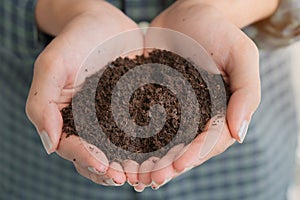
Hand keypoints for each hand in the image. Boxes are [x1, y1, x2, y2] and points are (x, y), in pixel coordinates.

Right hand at [26, 0, 139, 185]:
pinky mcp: (138, 107)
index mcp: (69, 119)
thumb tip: (49, 145)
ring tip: (148, 174)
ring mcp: (117, 117)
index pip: (74, 148)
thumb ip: (43, 104)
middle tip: (129, 179)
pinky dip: (154, 143)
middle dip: (113, 170)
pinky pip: (145, 128)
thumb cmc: (75, 40)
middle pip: (99, 156)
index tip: (103, 167)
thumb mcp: (52, 66)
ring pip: (124, 148)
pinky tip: (165, 150)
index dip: (86, 160)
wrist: (105, 22)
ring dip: (134, 164)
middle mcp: (93, 123)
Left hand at [135, 0, 261, 189]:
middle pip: (183, 146)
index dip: (195, 154)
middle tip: (153, 178)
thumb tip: (240, 134)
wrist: (189, 13)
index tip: (179, 165)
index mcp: (219, 110)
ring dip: (150, 158)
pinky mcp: (151, 96)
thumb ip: (246, 93)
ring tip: (136, 174)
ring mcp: (172, 107)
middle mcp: (195, 114)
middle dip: (169, 163)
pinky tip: (121, 147)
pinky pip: (143, 118)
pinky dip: (134, 135)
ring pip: (162, 139)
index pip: (209, 139)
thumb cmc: (219, 31)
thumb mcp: (241, 55)